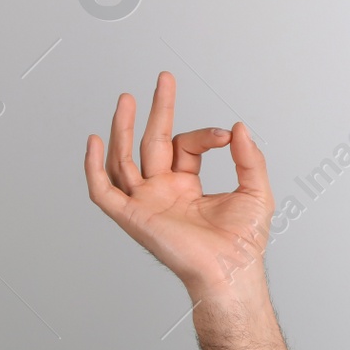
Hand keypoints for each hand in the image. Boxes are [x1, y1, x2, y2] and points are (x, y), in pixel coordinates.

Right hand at [84, 71, 273, 297]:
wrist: (233, 271)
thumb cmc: (244, 242)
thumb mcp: (255, 191)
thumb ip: (249, 158)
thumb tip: (238, 126)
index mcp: (187, 186)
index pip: (186, 146)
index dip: (204, 134)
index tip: (226, 136)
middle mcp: (162, 192)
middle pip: (151, 142)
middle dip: (158, 110)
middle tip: (165, 78)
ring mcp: (145, 203)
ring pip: (124, 159)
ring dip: (122, 128)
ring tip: (127, 97)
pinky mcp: (133, 217)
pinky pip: (103, 191)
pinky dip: (94, 167)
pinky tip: (94, 140)